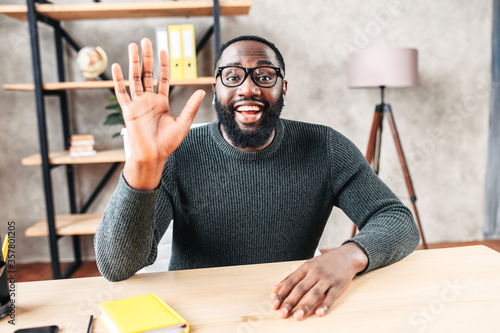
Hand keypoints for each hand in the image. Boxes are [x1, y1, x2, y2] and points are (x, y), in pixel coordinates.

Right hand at [112, 38, 205, 189]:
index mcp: (161, 102)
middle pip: (146, 74)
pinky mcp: (128, 111)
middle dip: (146, 57)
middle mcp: (149, 100)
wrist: (153, 156)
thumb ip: (191, 106)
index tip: (163, 50)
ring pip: (134, 79)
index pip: (162, 78)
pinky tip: (117, 66)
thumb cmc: (168, 143)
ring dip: (133, 63)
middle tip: (145, 41)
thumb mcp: (183, 123)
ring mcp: (138, 104)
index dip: (163, 65)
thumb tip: (202, 91)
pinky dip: (118, 80)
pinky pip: (122, 93)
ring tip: (132, 46)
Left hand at [271, 242, 367, 320]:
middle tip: (283, 314)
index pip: (291, 281)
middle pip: (301, 288)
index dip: (282, 294)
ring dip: (305, 305)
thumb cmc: (324, 263)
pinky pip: (331, 296)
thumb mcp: (306, 266)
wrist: (346, 256)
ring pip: (315, 293)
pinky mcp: (338, 285)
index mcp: (306, 267)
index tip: (274, 305)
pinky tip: (320, 313)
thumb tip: (274, 289)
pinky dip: (325, 305)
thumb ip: (291, 277)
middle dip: (290, 302)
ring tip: (298, 317)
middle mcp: (315, 272)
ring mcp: (327, 279)